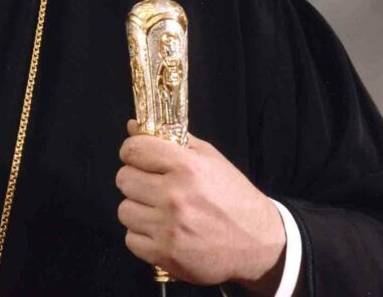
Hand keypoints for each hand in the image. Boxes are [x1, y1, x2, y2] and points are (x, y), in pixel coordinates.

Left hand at [116, 120, 285, 293]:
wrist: (258, 243)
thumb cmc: (232, 196)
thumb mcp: (208, 158)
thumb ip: (170, 139)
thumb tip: (132, 126)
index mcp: (186, 167)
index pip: (133, 150)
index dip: (132, 152)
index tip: (139, 158)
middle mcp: (175, 196)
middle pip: (124, 179)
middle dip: (135, 180)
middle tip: (152, 186)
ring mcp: (169, 228)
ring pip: (124, 210)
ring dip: (138, 209)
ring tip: (159, 210)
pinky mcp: (166, 255)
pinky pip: (131, 239)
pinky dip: (143, 236)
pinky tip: (162, 231)